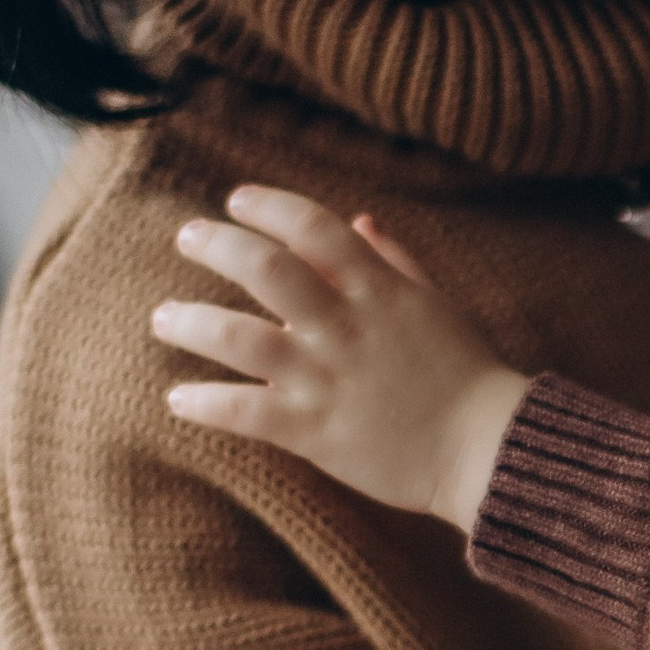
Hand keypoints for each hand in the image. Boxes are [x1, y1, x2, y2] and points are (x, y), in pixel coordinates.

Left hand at [153, 185, 528, 530]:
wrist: (487, 450)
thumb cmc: (466, 375)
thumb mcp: (435, 305)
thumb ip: (394, 261)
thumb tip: (358, 221)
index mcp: (378, 290)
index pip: (313, 226)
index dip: (268, 205)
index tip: (238, 200)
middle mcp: (345, 326)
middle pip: (264, 268)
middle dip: (216, 244)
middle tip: (188, 237)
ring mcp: (325, 377)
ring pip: (237, 337)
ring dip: (189, 322)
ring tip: (162, 318)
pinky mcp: (313, 431)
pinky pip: (243, 411)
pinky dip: (204, 404)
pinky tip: (176, 400)